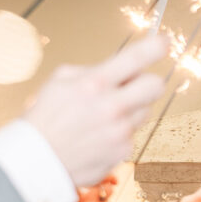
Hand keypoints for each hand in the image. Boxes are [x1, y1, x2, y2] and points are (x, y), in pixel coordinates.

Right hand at [24, 33, 165, 184]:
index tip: (165, 42)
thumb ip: (93, 70)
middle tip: (135, 85)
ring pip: (145, 111)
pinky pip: (132, 133)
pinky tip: (98, 135)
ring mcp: (119, 131)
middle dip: (149, 82)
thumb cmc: (46, 116)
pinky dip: (119, 132)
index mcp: (94, 84)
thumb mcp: (60, 80)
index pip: (136, 58)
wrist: (36, 160)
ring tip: (104, 116)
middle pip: (156, 86)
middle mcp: (111, 107)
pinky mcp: (123, 151)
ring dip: (131, 109)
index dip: (156, 47)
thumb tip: (122, 68)